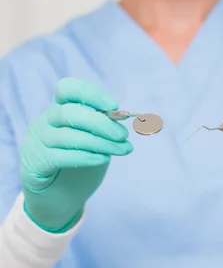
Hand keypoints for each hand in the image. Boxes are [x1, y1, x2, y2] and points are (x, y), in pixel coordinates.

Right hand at [20, 78, 132, 232]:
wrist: (59, 199)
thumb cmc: (79, 161)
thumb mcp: (94, 138)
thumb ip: (102, 126)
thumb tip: (120, 117)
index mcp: (58, 107)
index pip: (67, 89)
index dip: (91, 94)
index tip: (114, 106)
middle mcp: (44, 121)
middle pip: (69, 113)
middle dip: (101, 123)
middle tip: (123, 135)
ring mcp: (36, 142)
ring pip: (68, 136)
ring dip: (100, 142)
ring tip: (122, 149)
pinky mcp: (34, 164)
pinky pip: (61, 157)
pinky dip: (86, 157)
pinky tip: (103, 159)